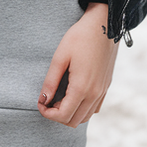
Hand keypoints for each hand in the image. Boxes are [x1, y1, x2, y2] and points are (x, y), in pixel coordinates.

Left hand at [37, 3, 118, 127]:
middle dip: (57, 116)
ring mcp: (103, 91)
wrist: (105, 24)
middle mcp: (95, 94)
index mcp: (82, 88)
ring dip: (70, 113)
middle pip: (74, 121)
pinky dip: (82, 108)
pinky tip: (73, 95)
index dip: (47, 114)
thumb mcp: (60, 57)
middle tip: (47, 100)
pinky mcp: (106, 86)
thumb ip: (51, 81)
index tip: (40, 103)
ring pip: (85, 117)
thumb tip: (43, 100)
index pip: (63, 115)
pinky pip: (94, 108)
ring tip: (59, 97)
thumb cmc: (80, 37)